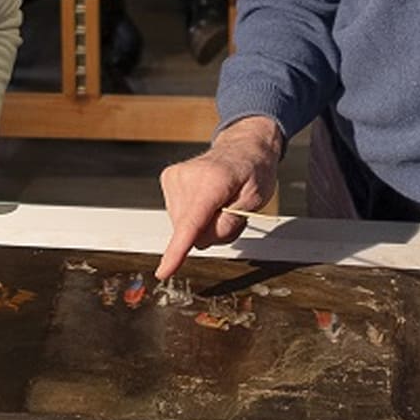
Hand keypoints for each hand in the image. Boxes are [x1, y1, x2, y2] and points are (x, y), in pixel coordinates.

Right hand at [155, 116, 283, 278]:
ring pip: (182, 226)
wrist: (242, 147)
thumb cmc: (253, 172)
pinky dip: (193, 215)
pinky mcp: (168, 178)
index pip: (191, 223)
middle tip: (229, 212)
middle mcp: (188, 176)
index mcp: (213, 180)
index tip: (164, 271)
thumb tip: (201, 240)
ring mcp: (174, 176)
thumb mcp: (255, 201)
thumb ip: (231, 223)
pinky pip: (178, 216)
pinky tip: (206, 200)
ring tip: (219, 204)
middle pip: (190, 230)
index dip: (177, 250)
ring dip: (202, 224)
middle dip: (209, 231)